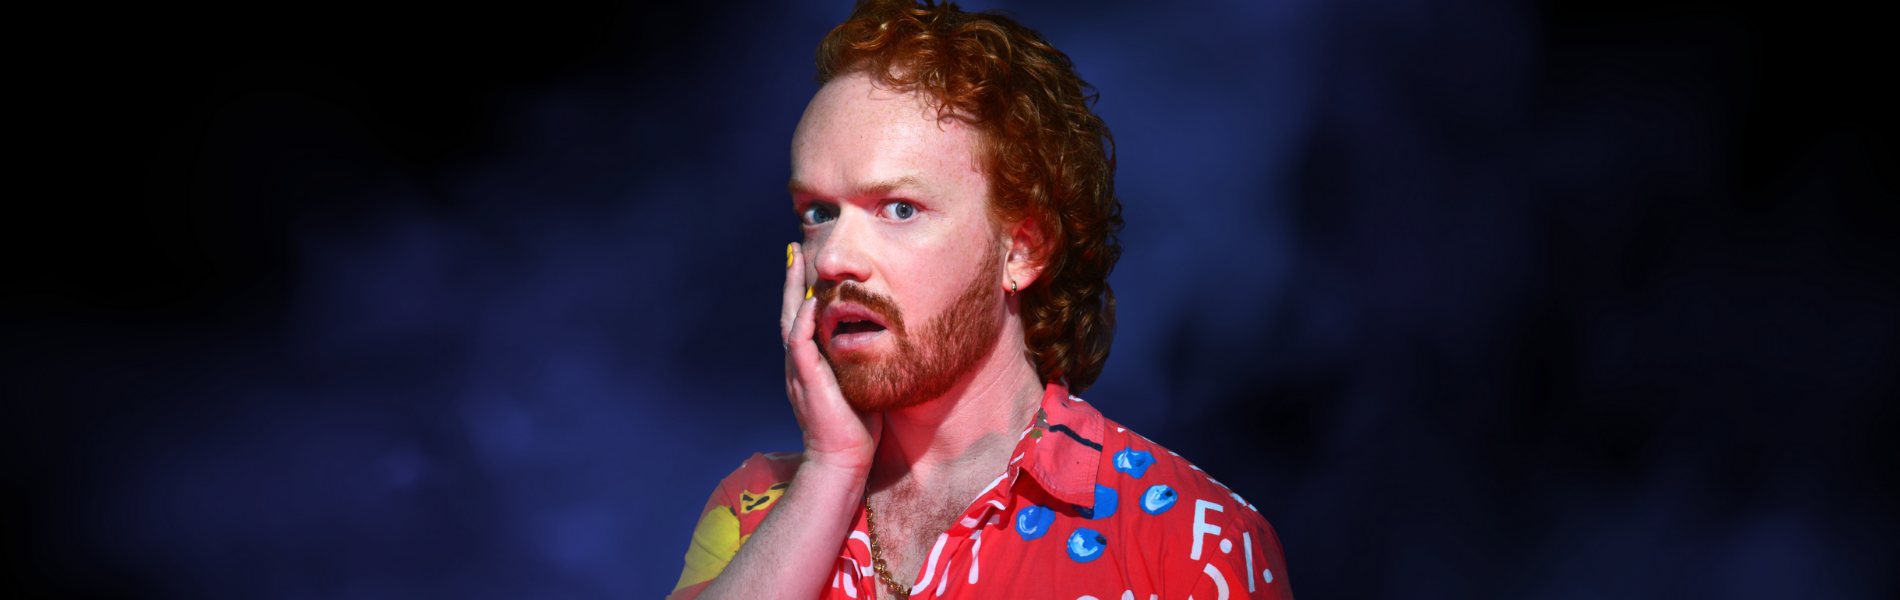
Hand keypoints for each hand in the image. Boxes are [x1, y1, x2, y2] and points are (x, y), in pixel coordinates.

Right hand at [781, 243, 880, 473]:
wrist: (842, 461)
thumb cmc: (856, 429)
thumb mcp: (857, 386)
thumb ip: (858, 364)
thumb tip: (880, 344)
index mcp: (810, 365)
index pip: (803, 320)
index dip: (804, 292)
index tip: (808, 266)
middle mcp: (799, 364)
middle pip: (790, 312)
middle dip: (792, 280)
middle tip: (793, 250)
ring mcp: (799, 371)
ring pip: (791, 320)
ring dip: (793, 289)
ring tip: (796, 261)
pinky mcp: (806, 380)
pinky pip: (799, 343)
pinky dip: (804, 319)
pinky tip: (813, 299)